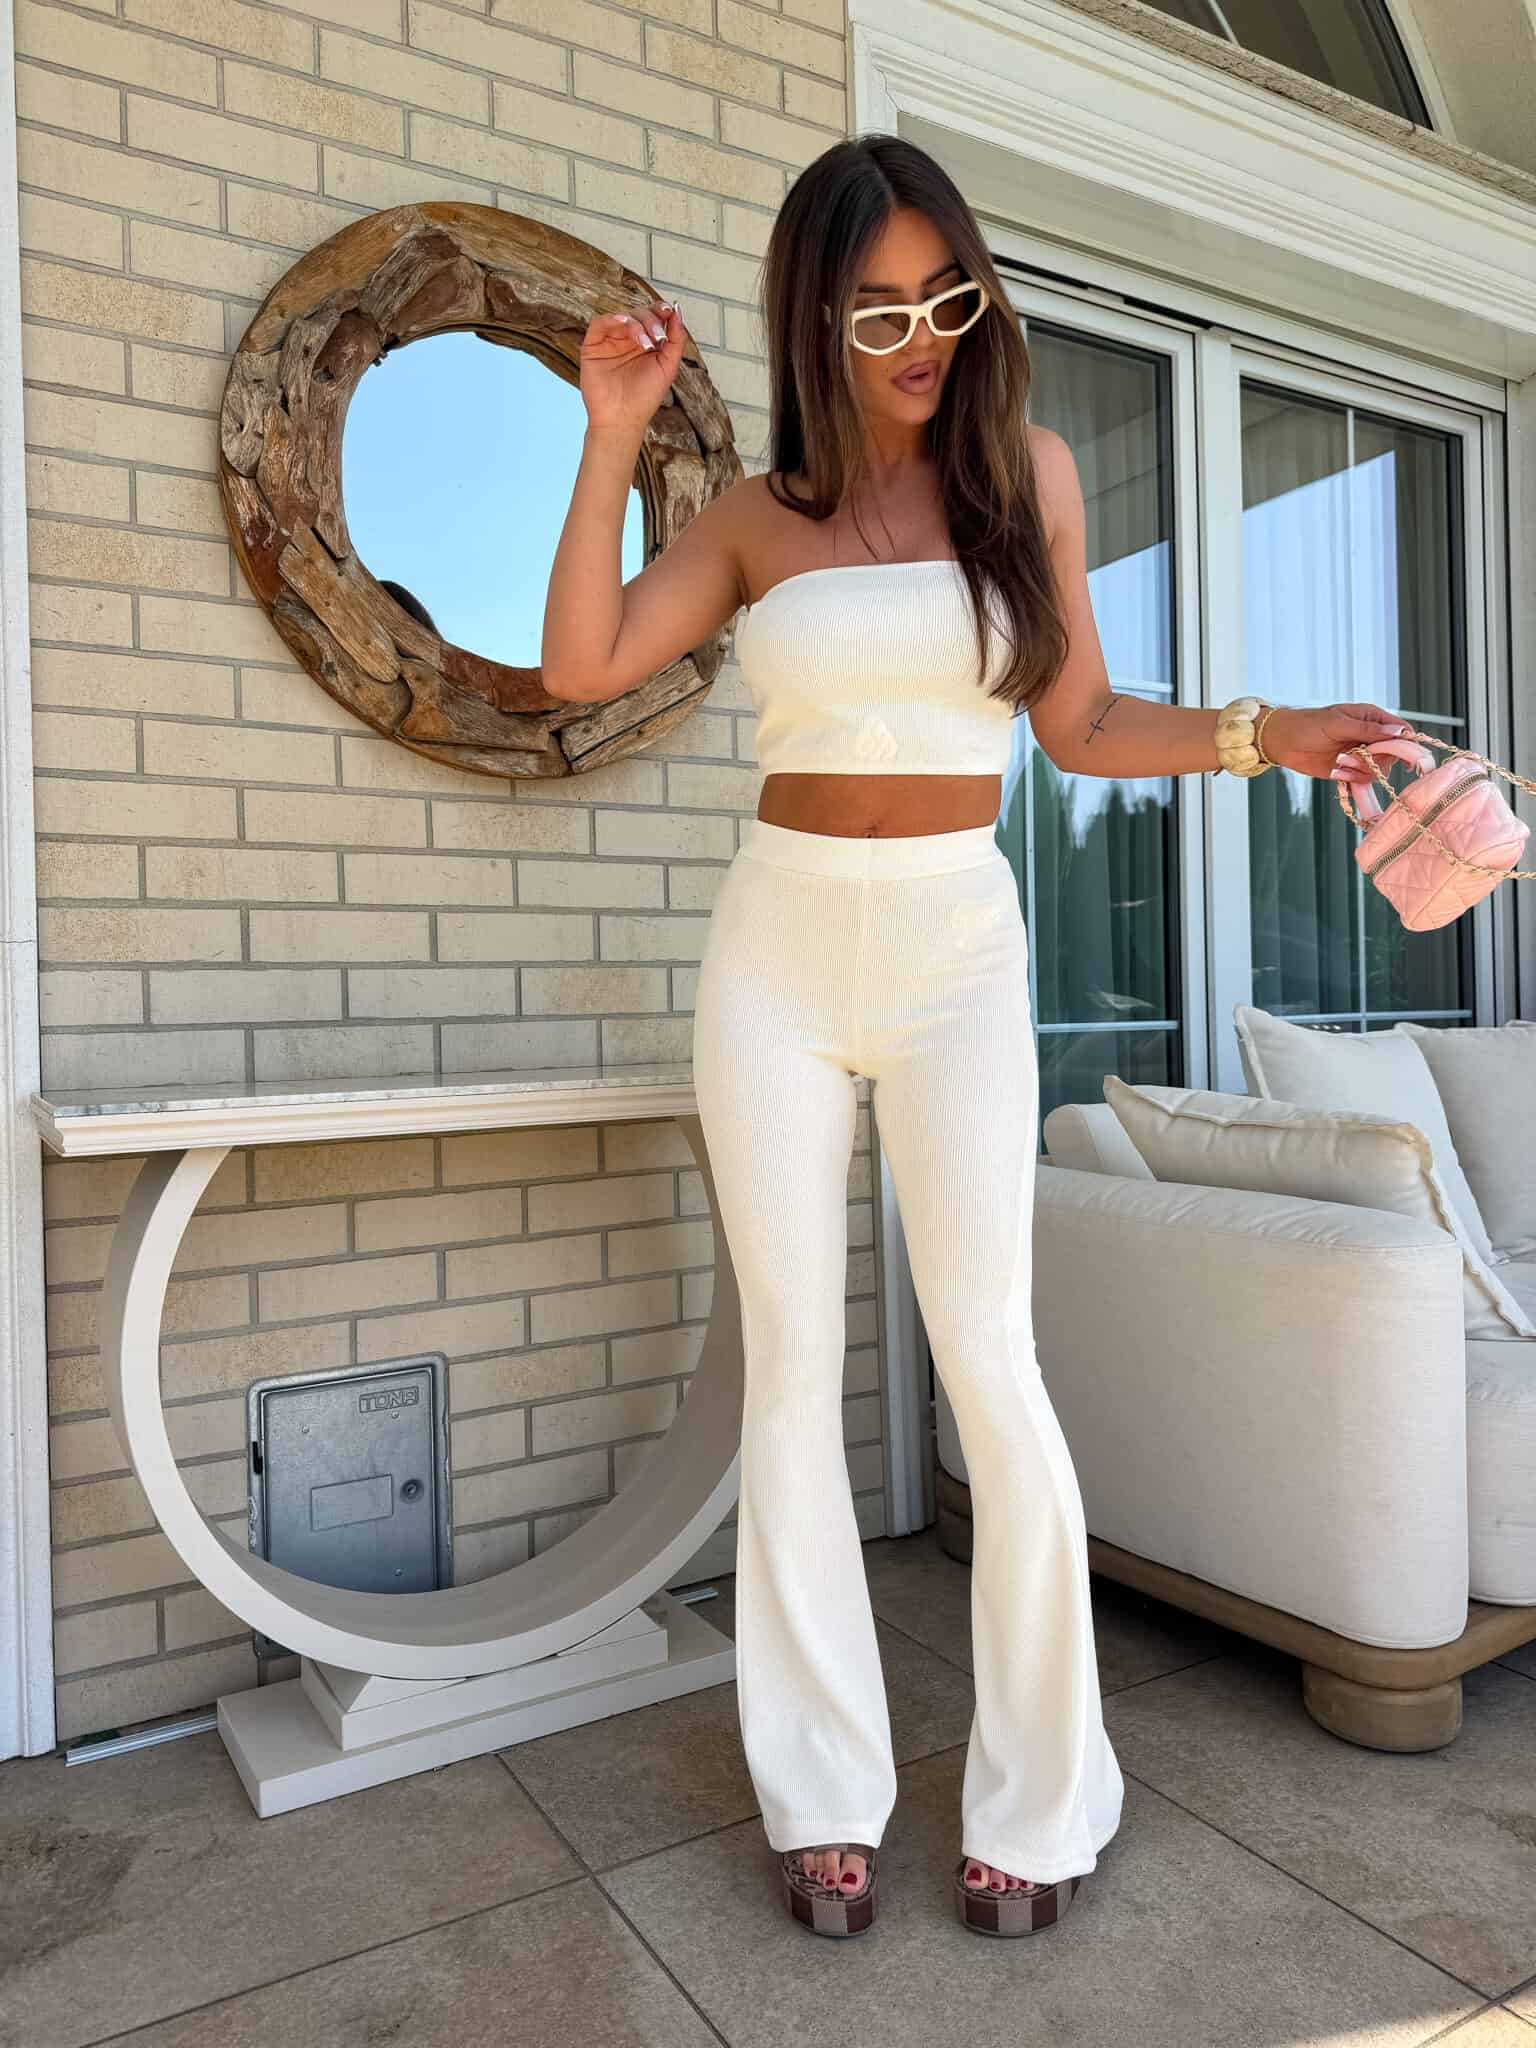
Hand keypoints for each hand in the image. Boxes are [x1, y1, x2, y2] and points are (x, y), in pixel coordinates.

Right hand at [579, 299, 685, 434]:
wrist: (623, 419)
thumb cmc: (645, 397)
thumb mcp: (668, 366)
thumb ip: (676, 339)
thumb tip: (677, 310)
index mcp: (646, 343)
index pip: (653, 317)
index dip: (660, 310)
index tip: (669, 311)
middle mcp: (628, 340)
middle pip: (639, 314)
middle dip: (651, 321)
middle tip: (658, 338)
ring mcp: (610, 342)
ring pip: (622, 316)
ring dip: (637, 323)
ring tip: (646, 343)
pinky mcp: (593, 346)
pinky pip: (600, 323)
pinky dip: (612, 318)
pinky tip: (623, 323)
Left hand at [1261, 701, 1412, 779]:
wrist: (1282, 742)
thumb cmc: (1307, 725)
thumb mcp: (1338, 724)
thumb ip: (1367, 730)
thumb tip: (1398, 732)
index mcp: (1371, 718)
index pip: (1401, 730)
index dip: (1404, 742)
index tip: (1398, 752)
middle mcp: (1370, 737)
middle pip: (1393, 754)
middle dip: (1376, 759)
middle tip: (1356, 755)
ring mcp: (1361, 755)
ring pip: (1378, 770)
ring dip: (1360, 770)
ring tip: (1339, 763)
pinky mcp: (1350, 770)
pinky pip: (1362, 780)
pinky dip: (1351, 779)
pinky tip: (1335, 772)